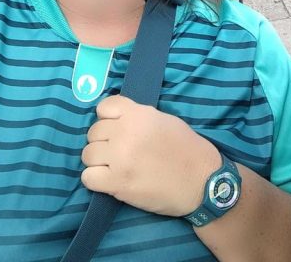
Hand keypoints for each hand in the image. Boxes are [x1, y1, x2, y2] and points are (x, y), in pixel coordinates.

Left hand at [81, 96, 219, 216]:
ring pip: (88, 155)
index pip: (104, 106)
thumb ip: (140, 118)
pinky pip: (88, 177)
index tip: (116, 128)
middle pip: (94, 132)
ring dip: (98, 161)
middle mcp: (126, 132)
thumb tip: (117, 121)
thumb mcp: (165, 121)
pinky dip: (96, 180)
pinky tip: (110, 181)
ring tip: (114, 167)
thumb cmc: (187, 149)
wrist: (202, 182)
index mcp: (139, 114)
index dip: (108, 118)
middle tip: (119, 152)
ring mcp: (119, 158)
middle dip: (104, 142)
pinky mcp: (117, 183)